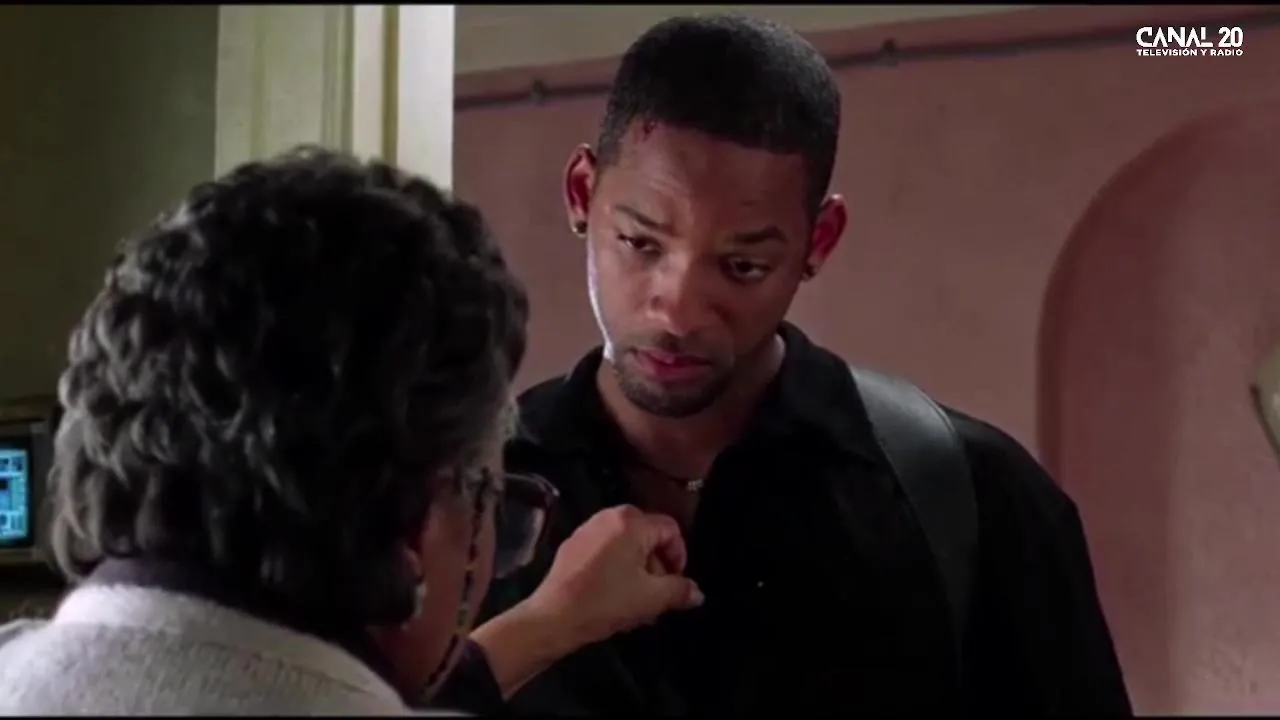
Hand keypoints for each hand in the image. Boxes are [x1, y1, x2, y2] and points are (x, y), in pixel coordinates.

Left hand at [469, 505, 702, 698]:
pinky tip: (613, 594)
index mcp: (631, 522)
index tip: (677, 582)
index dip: (680, 556)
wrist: (554, 617)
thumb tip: (696, 592)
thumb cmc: (606, 602)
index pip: (670, 529)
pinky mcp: (572, 545)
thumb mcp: (651, 599)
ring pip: (626, 544)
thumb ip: (679, 590)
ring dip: (638, 568)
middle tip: (658, 594)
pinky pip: (605, 549)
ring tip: (637, 598)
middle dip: (657, 564)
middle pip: (648, 535)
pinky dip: (616, 566)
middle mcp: (608, 516)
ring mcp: (587, 529)